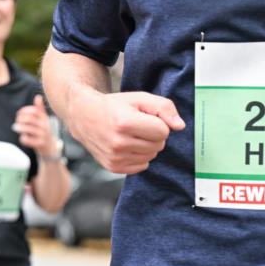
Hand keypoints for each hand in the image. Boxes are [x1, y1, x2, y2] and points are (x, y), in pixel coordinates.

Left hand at [14, 94, 57, 156]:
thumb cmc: (44, 132)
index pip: (34, 111)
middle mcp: (45, 126)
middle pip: (31, 119)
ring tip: (15, 127)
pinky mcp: (41, 144)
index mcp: (44, 118)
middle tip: (16, 121)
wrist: (51, 148)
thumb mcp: (43, 120)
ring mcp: (43, 135)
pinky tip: (22, 137)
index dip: (24, 111)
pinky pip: (29, 140)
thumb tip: (38, 96)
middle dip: (21, 119)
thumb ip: (40, 109)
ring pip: (29, 129)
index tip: (18, 114)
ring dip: (20, 128)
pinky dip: (24, 138)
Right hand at [69, 89, 184, 173]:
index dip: (158, 123)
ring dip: (146, 146)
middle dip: (153, 135)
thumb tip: (180, 126)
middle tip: (137, 126)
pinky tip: (126, 146)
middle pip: (159, 145)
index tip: (145, 118)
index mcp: (125, 123)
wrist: (84, 116)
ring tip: (130, 135)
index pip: (163, 131)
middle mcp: (118, 143)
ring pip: (151, 156)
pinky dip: (139, 156)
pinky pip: (142, 166)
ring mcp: (115, 157)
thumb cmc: (114, 106)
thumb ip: (164, 107)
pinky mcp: (113, 167)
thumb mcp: (139, 98)